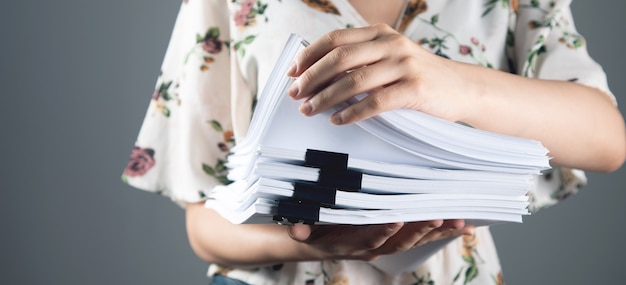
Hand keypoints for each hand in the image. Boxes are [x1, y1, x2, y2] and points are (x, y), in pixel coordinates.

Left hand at [287, 24, 475, 124]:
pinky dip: (352, 112)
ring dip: (326, 97)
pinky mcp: (415, 88)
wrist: (461, 88)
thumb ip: (361, 60)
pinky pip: (375, 102)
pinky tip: (337, 120)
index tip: (293, 72)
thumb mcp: (390, 58)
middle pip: (339, 57)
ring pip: (353, 80)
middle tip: (296, 95)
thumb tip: (317, 75)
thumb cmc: (418, 76)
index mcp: (380, 33)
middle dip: (312, 78)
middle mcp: (391, 44)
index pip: (335, 39)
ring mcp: (404, 65)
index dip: (309, 55)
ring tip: (310, 110)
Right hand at [288, 219, 473, 260]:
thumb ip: (302, 231)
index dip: (383, 230)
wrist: (318, 244)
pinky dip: (442, 233)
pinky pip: (421, 238)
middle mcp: (373, 247)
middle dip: (421, 231)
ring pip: (415, 240)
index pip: (370, 236)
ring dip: (438, 233)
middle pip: (400, 241)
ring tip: (459, 223)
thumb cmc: (314, 231)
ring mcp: (386, 244)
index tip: (397, 220)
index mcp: (353, 242)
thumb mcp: (305, 229)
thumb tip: (296, 232)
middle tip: (440, 219)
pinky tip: (462, 228)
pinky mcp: (396, 240)